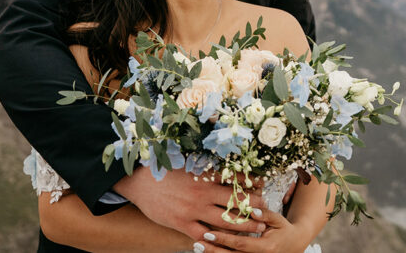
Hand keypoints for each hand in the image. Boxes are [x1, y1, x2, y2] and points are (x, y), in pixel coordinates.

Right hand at [113, 166, 266, 241]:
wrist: (139, 181)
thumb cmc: (165, 169)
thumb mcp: (189, 163)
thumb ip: (207, 166)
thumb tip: (226, 164)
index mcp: (205, 176)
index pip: (235, 180)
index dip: (251, 183)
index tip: (264, 185)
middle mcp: (202, 194)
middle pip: (235, 203)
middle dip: (253, 208)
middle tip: (266, 212)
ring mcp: (192, 211)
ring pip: (224, 222)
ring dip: (243, 225)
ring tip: (256, 228)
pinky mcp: (181, 224)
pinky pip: (203, 236)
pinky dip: (217, 241)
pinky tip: (227, 243)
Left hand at [197, 207, 310, 252]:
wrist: (293, 245)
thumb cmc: (284, 229)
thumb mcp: (278, 220)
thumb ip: (265, 215)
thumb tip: (252, 210)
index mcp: (265, 248)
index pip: (240, 244)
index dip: (224, 240)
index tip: (208, 233)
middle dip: (213, 250)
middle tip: (197, 243)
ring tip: (198, 247)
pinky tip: (210, 250)